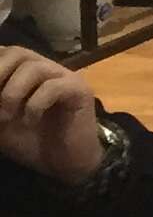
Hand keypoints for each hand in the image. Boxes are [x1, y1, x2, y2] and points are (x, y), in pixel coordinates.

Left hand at [0, 47, 103, 184]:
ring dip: (12, 92)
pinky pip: (54, 87)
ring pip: (34, 67)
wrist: (64, 164)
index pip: (3, 53)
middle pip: (17, 52)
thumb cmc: (30, 142)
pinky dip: (35, 105)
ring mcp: (65, 78)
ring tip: (6, 117)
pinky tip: (31, 121)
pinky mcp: (80, 91)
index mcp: (24, 73)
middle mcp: (45, 69)